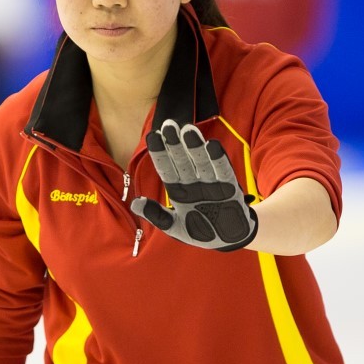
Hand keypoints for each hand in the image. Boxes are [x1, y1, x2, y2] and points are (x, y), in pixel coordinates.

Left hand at [130, 119, 257, 251]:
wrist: (228, 239)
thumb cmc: (200, 231)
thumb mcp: (174, 226)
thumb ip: (156, 215)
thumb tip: (135, 204)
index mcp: (178, 190)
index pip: (166, 168)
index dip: (159, 153)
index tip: (152, 135)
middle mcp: (193, 183)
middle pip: (182, 161)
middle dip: (175, 144)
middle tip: (168, 124)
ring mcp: (211, 184)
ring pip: (201, 162)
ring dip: (195, 147)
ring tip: (188, 130)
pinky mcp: (229, 188)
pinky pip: (223, 172)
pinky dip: (218, 160)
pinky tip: (212, 145)